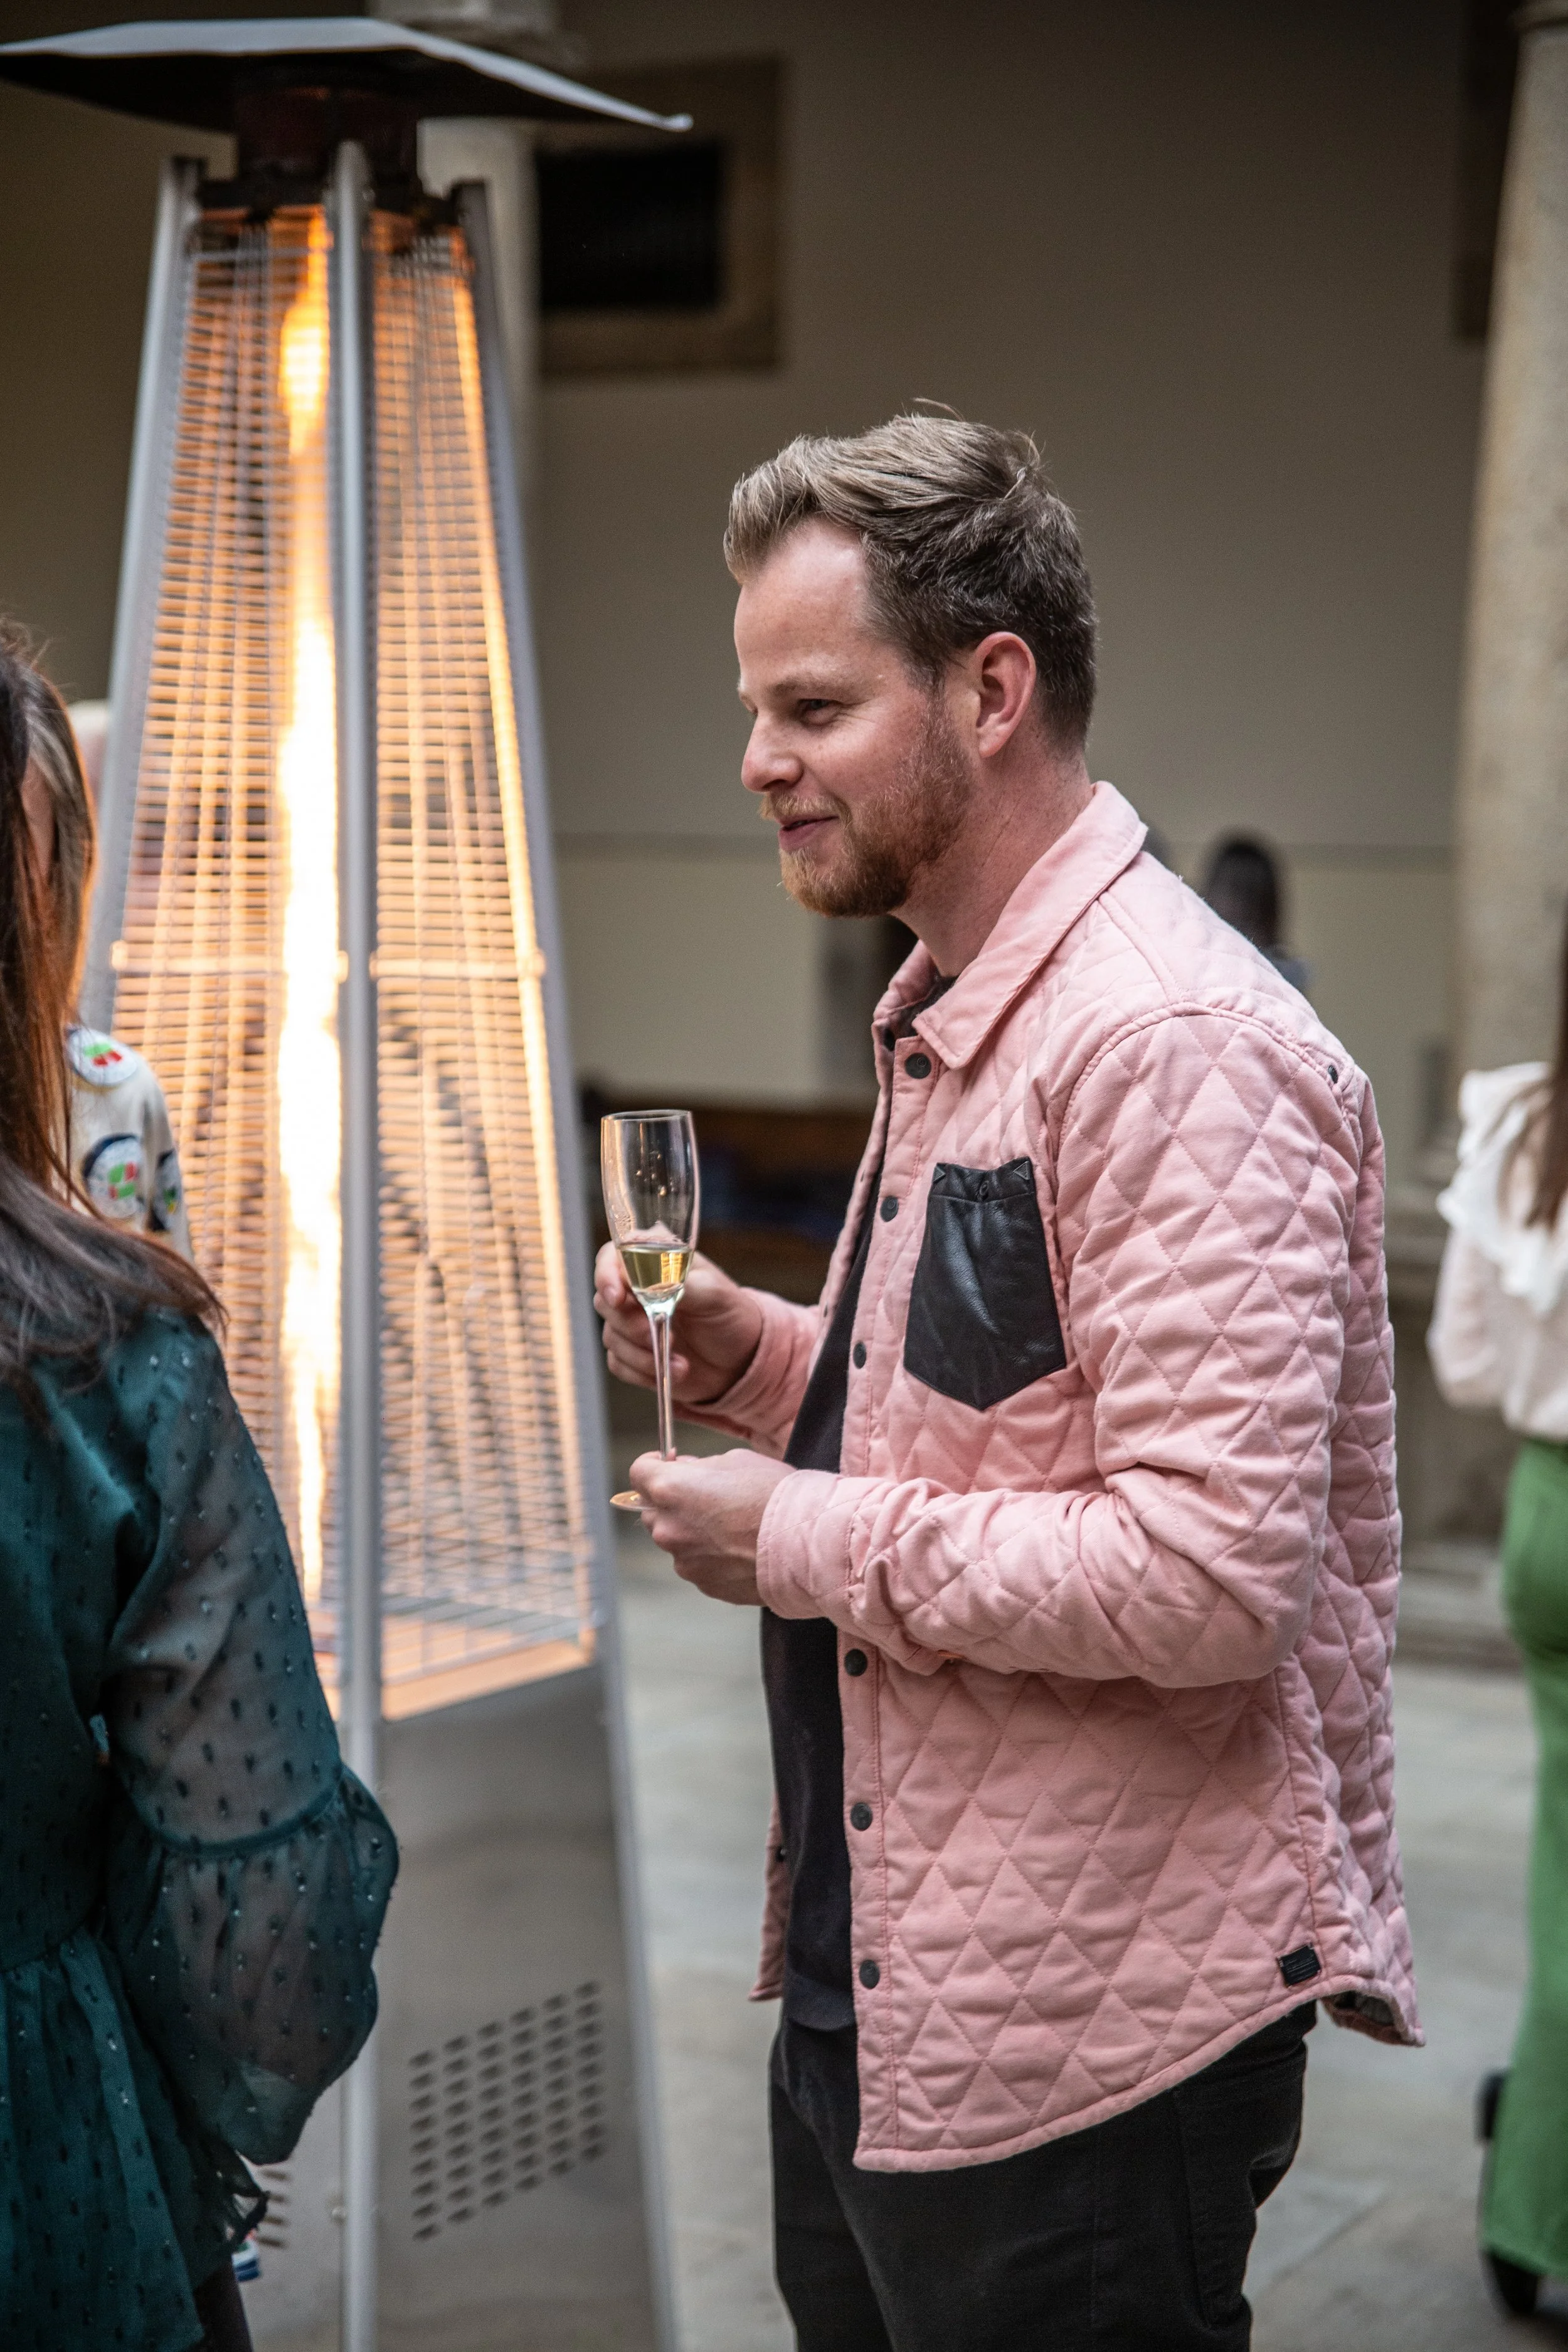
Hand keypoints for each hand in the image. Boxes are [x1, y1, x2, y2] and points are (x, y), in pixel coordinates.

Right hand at [595, 1245, 763, 1407]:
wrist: (741, 1361)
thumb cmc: (732, 1316)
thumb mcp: (714, 1294)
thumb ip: (679, 1281)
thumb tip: (647, 1277)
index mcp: (655, 1261)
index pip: (613, 1257)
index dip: (607, 1275)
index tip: (618, 1298)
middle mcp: (637, 1288)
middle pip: (605, 1299)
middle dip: (631, 1325)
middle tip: (664, 1337)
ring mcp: (632, 1321)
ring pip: (611, 1336)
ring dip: (644, 1355)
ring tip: (683, 1364)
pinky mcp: (632, 1352)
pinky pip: (619, 1363)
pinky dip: (645, 1372)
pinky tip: (676, 1372)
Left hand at [629, 1448, 792, 1605]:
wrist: (806, 1542)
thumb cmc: (775, 1494)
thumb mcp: (735, 1460)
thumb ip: (700, 1468)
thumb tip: (683, 1471)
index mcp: (670, 1490)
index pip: (638, 1472)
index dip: (653, 1464)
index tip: (666, 1463)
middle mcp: (669, 1529)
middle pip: (654, 1511)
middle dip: (672, 1503)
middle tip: (707, 1496)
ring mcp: (685, 1561)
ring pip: (677, 1541)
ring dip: (693, 1532)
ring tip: (733, 1527)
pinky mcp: (704, 1585)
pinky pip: (699, 1565)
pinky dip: (712, 1557)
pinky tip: (741, 1548)